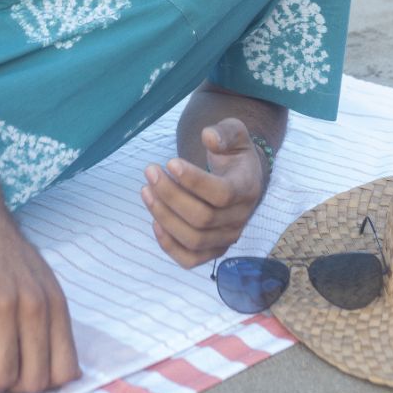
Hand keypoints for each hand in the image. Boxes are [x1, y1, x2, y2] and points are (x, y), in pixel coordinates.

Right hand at [0, 175, 80, 392]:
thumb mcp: (38, 280)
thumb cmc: (0, 251)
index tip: (25, 385)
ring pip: (2, 376)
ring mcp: (2, 303)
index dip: (46, 388)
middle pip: (35, 380)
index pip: (66, 370)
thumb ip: (48, 319)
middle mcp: (34, 303)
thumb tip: (62, 375)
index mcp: (55, 302)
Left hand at [141, 117, 265, 268]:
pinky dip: (169, 246)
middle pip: (203, 218)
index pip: (222, 194)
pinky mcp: (212, 250)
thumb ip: (225, 132)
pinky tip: (154, 222)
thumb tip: (209, 137)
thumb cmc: (232, 153)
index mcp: (247, 189)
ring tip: (146, 190)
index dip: (194, 181)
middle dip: (170, 195)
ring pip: (194, 239)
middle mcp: (239, 219)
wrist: (240, 178)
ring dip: (164, 216)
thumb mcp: (235, 133)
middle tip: (150, 171)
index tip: (170, 162)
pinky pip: (190, 260)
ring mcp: (226, 238)